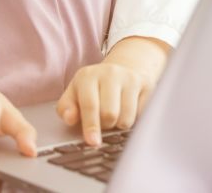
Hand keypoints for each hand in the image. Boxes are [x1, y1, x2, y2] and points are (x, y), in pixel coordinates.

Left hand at [55, 36, 170, 146]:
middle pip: (110, 114)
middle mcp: (110, 73)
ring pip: (126, 118)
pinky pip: (141, 115)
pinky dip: (134, 119)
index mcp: (88, 76)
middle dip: (106, 126)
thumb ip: (66, 108)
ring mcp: (130, 78)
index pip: (90, 105)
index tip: (93, 142)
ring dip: (119, 125)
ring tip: (116, 115)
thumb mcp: (75, 93)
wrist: (123, 68)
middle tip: (104, 122)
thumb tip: (69, 118)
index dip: (91, 126)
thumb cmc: (94, 87)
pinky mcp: (146, 85)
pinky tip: (129, 109)